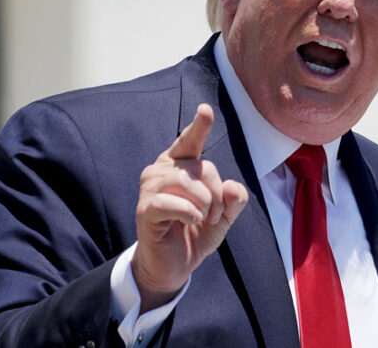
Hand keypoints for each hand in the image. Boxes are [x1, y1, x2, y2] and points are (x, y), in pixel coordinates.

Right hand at [131, 103, 248, 311]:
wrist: (173, 266)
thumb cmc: (194, 234)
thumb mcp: (223, 217)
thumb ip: (233, 200)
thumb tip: (232, 187)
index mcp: (179, 166)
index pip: (190, 141)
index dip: (199, 126)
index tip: (206, 110)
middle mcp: (161, 170)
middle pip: (200, 167)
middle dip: (215, 194)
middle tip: (213, 215)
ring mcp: (149, 189)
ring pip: (185, 181)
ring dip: (203, 205)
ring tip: (202, 220)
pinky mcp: (144, 210)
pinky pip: (169, 202)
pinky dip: (188, 212)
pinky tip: (191, 222)